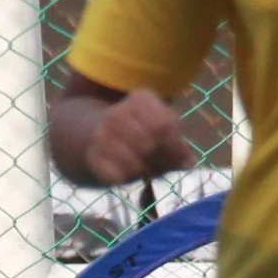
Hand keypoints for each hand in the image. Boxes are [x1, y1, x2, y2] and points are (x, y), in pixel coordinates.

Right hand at [74, 87, 194, 184]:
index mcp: (140, 99)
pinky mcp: (92, 156)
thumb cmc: (134, 132)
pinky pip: (118, 176)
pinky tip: (128, 174)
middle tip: (162, 167)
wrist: (88, 134)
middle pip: (150, 145)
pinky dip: (128, 178)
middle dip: (161, 161)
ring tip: (146, 170)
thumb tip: (189, 162)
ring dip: (145, 171)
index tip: (182, 159)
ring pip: (135, 163)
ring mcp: (102, 135)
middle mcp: (118, 113)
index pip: (164, 125)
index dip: (176, 147)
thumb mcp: (157, 128)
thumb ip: (176, 144)